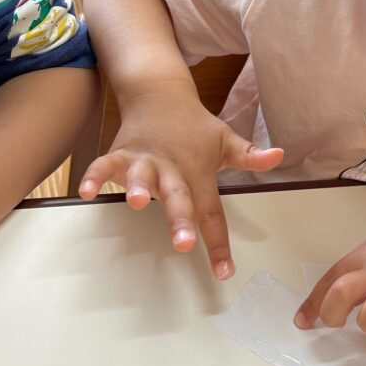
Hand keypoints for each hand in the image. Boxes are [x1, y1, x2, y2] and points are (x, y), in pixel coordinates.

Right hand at [78, 87, 282, 278]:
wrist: (160, 94)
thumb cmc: (195, 127)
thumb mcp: (226, 140)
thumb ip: (250, 155)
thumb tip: (279, 156)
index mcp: (199, 174)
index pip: (212, 214)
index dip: (218, 244)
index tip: (223, 272)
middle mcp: (172, 170)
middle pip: (177, 198)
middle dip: (179, 221)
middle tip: (182, 243)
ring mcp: (145, 161)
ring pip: (141, 176)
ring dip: (138, 188)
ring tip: (138, 202)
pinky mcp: (122, 153)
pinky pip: (106, 165)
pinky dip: (95, 176)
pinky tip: (86, 191)